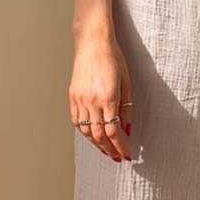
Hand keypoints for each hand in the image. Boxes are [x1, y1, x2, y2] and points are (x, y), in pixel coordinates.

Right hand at [69, 32, 132, 160]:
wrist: (92, 42)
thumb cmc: (113, 58)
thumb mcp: (127, 82)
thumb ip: (127, 108)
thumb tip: (127, 129)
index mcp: (108, 97)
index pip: (113, 131)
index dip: (120, 146)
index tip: (127, 155)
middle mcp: (92, 101)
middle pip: (99, 135)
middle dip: (110, 150)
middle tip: (117, 157)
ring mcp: (80, 99)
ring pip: (87, 131)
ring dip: (97, 144)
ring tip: (107, 150)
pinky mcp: (72, 96)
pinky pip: (77, 121)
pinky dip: (85, 133)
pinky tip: (93, 137)